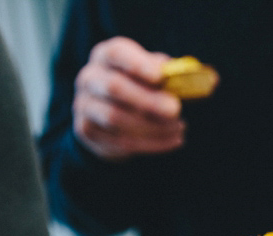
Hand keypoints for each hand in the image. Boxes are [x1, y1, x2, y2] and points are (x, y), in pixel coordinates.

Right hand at [73, 36, 184, 160]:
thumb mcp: (154, 76)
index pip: (117, 53)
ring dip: (152, 126)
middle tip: (175, 110)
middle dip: (147, 100)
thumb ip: (168, 74)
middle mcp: (90, 77)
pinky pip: (120, 141)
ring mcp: (84, 104)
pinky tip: (173, 141)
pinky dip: (151, 144)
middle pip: (114, 87)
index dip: (137, 64)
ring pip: (115, 118)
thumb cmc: (141, 87)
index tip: (159, 76)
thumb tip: (187, 77)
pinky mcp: (87, 131)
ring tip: (180, 128)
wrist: (114, 116)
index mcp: (107, 56)